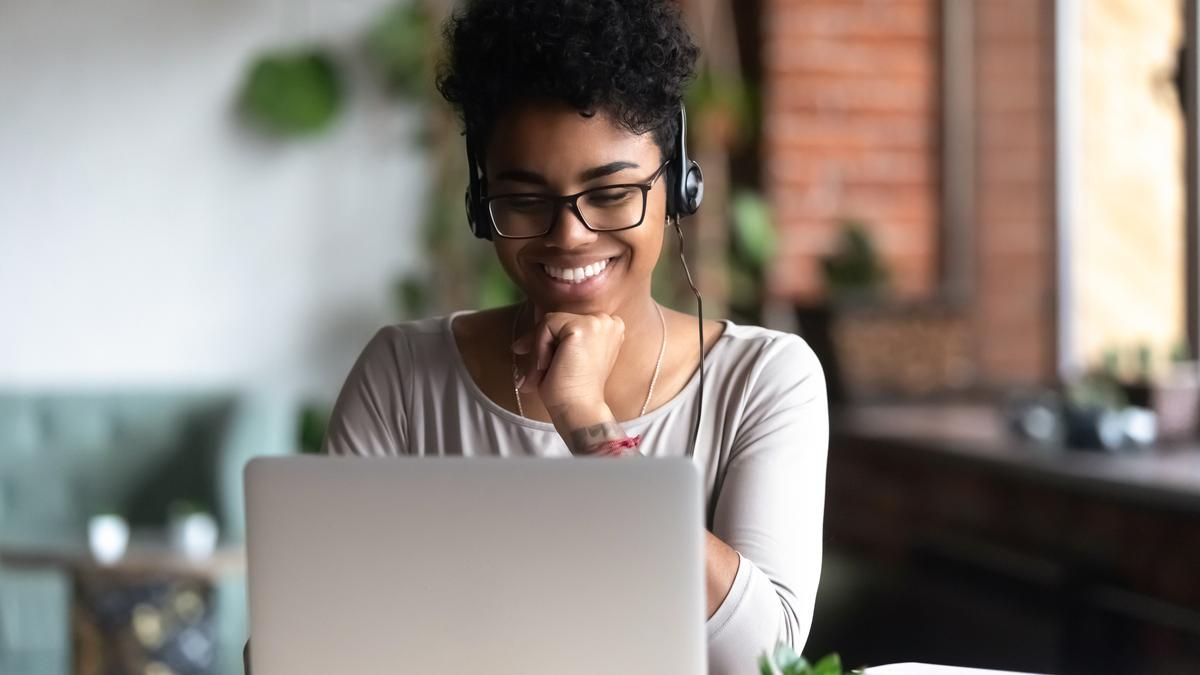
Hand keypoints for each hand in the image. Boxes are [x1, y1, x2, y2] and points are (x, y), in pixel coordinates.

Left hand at [512, 309, 623, 427]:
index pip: (571, 321)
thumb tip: (520, 342)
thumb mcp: (568, 357)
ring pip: (551, 321)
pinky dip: (539, 347)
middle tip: (534, 369)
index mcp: (610, 328)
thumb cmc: (573, 389)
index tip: (539, 359)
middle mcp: (609, 321)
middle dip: (541, 341)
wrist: (579, 408)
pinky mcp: (582, 327)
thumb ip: (558, 340)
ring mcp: (598, 322)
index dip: (551, 338)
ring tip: (541, 373)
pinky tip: (547, 367)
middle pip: (560, 319)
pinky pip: (546, 325)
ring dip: (540, 347)